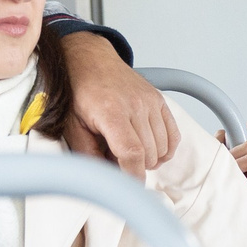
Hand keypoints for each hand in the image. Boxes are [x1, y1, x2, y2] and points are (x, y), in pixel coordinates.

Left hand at [58, 33, 180, 177]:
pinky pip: (173, 136)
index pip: (132, 153)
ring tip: (130, 150)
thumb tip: (106, 179)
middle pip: (149, 154)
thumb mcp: (72, 126)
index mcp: (111, 112)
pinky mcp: (160, 101)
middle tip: (117, 159)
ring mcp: (151, 102)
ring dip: (149, 159)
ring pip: (163, 148)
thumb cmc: (79, 92)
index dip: (133, 176)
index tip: (129, 186)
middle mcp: (135, 105)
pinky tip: (150, 148)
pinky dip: (165, 149)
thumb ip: (88, 155)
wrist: (90, 60)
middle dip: (135, 166)